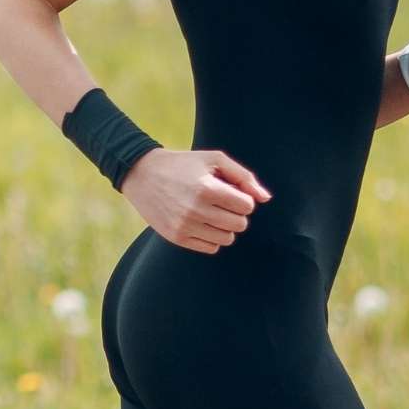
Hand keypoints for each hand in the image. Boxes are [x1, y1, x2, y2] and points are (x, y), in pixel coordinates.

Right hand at [118, 148, 270, 253]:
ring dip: (226, 227)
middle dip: (237, 213)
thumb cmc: (184, 165)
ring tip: (212, 212)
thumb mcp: (214, 160)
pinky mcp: (177, 237)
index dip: (243, 199)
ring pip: (227, 239)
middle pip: (240, 225)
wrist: (143, 175)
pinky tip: (202, 222)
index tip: (231, 192)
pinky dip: (212, 237)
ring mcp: (185, 226)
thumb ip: (244, 177)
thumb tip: (266, 198)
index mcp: (207, 188)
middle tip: (223, 203)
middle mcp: (196, 210)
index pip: (247, 206)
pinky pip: (211, 248)